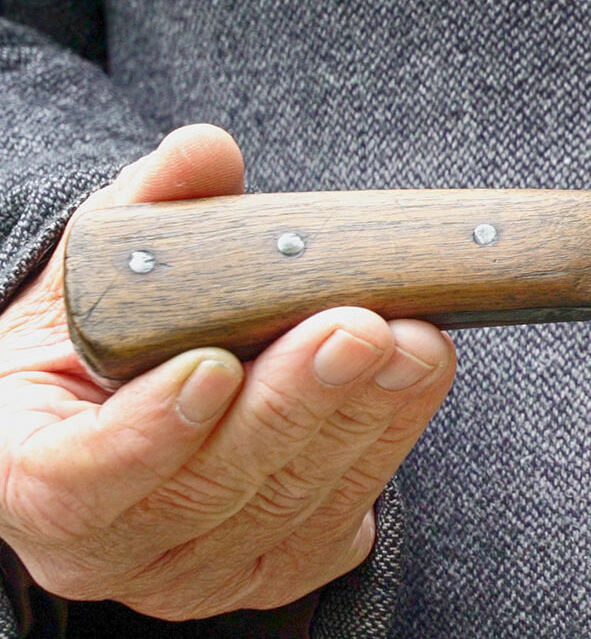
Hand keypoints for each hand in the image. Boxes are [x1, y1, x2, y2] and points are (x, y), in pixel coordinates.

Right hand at [0, 125, 455, 619]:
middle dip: (297, 402)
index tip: (212, 366)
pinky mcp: (277, 570)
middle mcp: (109, 550)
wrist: (129, 413)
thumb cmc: (101, 341)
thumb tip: (206, 153)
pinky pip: (343, 515)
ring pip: (293, 503)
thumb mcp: (97, 269)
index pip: (82, 476)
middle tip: (357, 328)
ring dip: (365, 416)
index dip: (150, 430)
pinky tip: (417, 377)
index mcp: (29, 477)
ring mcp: (197, 572)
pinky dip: (389, 440)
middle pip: (213, 487)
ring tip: (413, 340)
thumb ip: (148, 212)